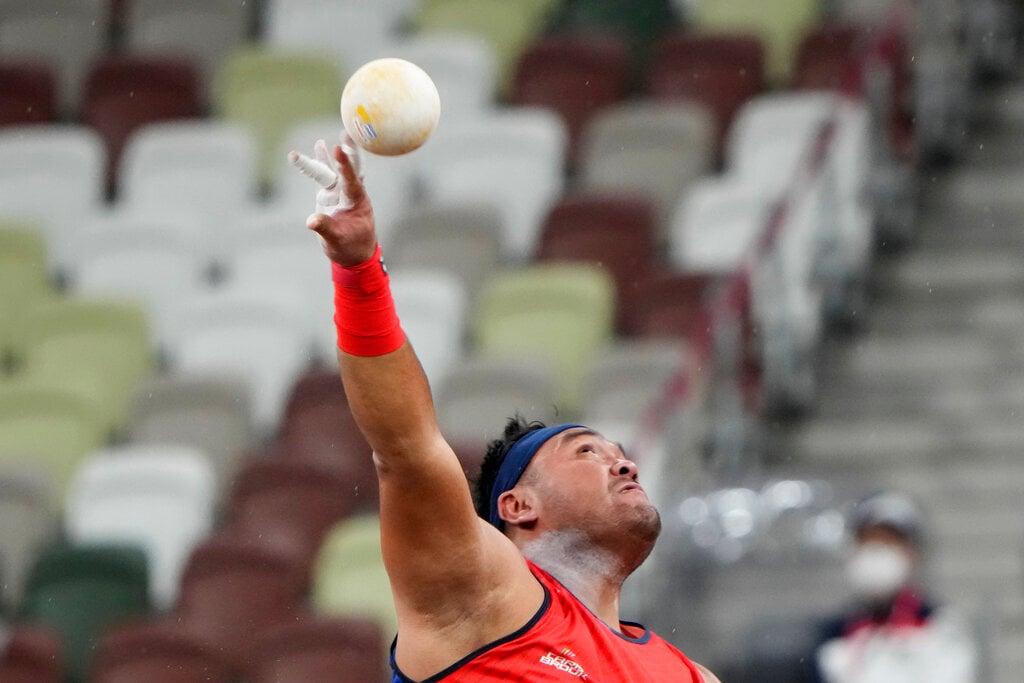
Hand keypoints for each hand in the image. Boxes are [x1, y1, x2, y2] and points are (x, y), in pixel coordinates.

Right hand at [290, 134, 376, 266]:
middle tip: (347, 131)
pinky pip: (325, 175)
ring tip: (321, 142)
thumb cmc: (350, 247)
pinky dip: (320, 162)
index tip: (338, 148)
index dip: (344, 164)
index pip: (350, 179)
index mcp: (356, 201)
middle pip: (349, 167)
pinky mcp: (331, 195)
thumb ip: (325, 228)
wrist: (354, 254)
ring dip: (327, 156)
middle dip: (347, 150)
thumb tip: (311, 221)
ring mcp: (340, 192)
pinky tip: (319, 146)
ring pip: (333, 170)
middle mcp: (350, 192)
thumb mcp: (337, 240)